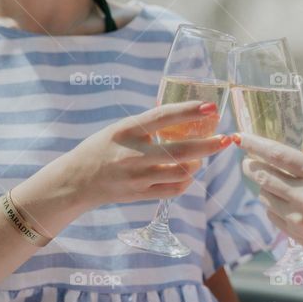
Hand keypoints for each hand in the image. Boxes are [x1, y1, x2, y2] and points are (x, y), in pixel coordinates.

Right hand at [65, 100, 231, 207]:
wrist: (77, 181)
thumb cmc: (101, 149)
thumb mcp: (119, 129)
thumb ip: (147, 124)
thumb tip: (182, 114)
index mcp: (127, 130)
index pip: (163, 117)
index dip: (189, 111)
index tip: (211, 107)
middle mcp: (134, 154)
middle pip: (181, 151)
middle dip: (209, 145)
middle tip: (226, 139)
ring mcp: (138, 177)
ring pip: (181, 172)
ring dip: (198, 164)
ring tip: (202, 156)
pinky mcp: (140, 194)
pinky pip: (173, 189)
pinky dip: (186, 181)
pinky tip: (188, 173)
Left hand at [235, 128, 302, 279]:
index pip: (279, 154)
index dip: (255, 144)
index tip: (240, 137)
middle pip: (264, 175)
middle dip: (251, 165)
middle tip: (248, 161)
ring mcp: (299, 219)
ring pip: (265, 196)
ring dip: (263, 187)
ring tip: (271, 183)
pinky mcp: (296, 237)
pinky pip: (273, 215)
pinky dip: (273, 206)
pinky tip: (283, 203)